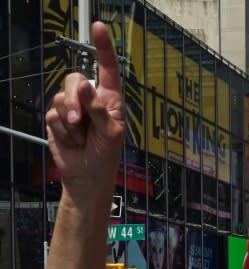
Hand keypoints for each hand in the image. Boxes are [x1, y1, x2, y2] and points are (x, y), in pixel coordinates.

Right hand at [45, 22, 124, 194]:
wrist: (86, 176)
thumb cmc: (105, 155)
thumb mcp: (111, 133)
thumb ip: (99, 109)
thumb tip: (85, 85)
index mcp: (110, 99)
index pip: (107, 69)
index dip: (103, 47)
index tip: (99, 27)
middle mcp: (90, 99)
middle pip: (75, 79)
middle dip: (74, 99)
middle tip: (79, 121)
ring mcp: (72, 108)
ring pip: (61, 97)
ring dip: (70, 121)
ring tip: (81, 137)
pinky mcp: (56, 118)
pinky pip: (52, 114)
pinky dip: (63, 130)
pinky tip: (72, 141)